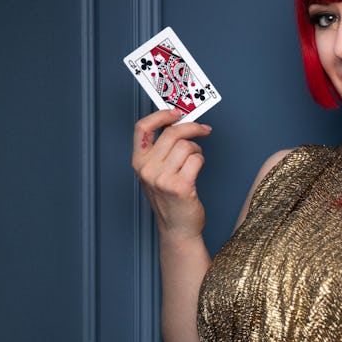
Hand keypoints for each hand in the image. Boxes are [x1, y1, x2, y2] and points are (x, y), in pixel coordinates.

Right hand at [131, 108, 211, 239]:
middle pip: (172, 133)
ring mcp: (162, 178)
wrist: (177, 229)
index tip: (176, 112)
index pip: (142, 128)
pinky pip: (196, 159)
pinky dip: (201, 161)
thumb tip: (179, 123)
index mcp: (139, 162)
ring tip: (195, 160)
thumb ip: (162, 150)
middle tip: (203, 129)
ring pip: (187, 146)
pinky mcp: (180, 186)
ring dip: (197, 150)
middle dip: (192, 128)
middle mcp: (147, 169)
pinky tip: (198, 169)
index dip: (160, 115)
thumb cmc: (169, 199)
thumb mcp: (157, 173)